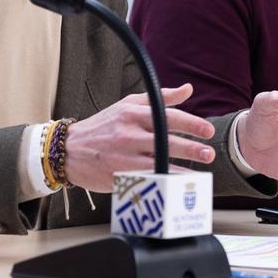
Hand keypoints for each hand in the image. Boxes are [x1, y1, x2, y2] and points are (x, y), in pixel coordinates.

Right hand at [63, 84, 215, 191]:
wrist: (69, 149)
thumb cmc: (104, 125)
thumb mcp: (128, 104)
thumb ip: (161, 98)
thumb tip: (188, 89)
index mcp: (133, 114)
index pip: (168, 117)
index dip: (191, 124)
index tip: (208, 131)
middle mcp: (128, 134)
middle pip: (165, 141)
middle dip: (190, 149)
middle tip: (208, 153)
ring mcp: (122, 157)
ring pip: (157, 164)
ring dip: (180, 171)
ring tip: (198, 175)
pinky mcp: (117, 176)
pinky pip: (145, 181)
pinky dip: (161, 184)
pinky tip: (176, 187)